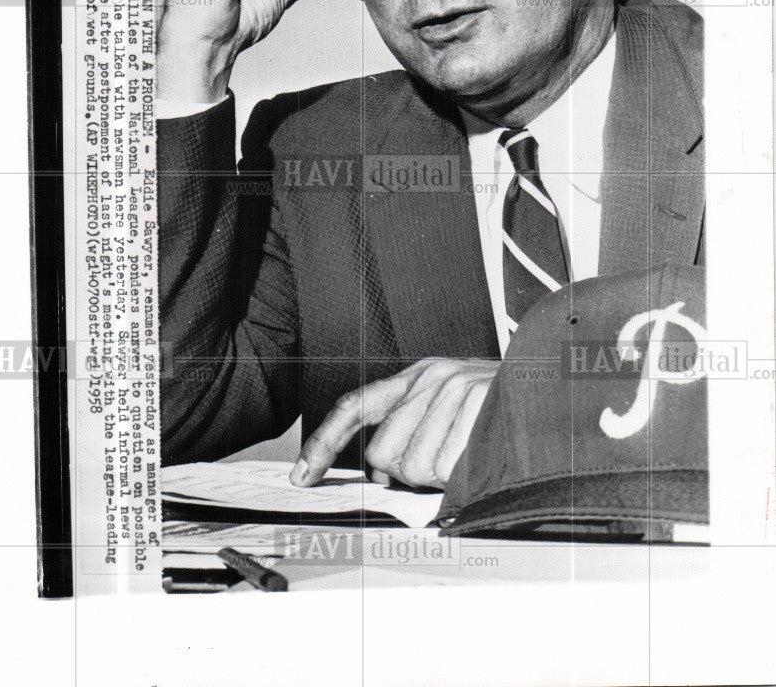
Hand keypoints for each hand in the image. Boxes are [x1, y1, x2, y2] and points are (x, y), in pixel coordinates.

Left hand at [290, 358, 497, 489]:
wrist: (553, 381)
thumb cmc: (500, 405)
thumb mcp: (450, 405)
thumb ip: (411, 430)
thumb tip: (382, 473)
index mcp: (415, 378)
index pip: (355, 407)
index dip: (324, 443)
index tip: (302, 476)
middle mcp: (429, 378)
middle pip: (384, 454)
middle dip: (408, 473)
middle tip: (444, 459)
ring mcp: (452, 388)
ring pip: (414, 466)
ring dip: (440, 477)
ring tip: (469, 452)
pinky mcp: (474, 403)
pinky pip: (446, 468)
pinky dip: (462, 477)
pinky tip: (480, 455)